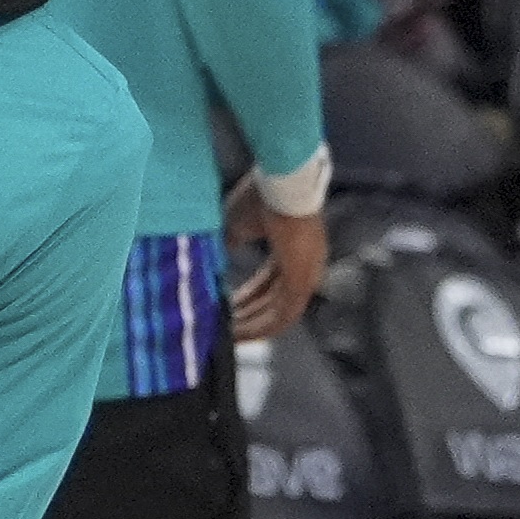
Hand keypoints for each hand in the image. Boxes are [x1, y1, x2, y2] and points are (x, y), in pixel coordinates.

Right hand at [224, 175, 326, 341]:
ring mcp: (307, 275)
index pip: (270, 282)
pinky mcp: (303, 280)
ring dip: (252, 326)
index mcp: (294, 250)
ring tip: (228, 336)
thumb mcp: (237, 223)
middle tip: (224, 329)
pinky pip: (283, 315)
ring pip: (279, 313)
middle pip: (274, 301)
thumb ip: (229, 243)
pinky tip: (240, 333)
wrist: (282, 181)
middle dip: (247, 316)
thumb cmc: (263, 194)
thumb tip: (211, 259)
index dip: (248, 297)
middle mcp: (306, 266)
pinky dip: (262, 326)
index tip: (227, 307)